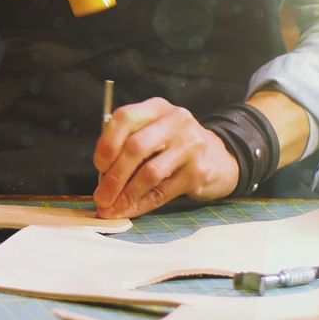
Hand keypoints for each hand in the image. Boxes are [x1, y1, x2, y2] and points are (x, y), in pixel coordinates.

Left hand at [93, 97, 239, 218]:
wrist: (219, 158)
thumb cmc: (173, 145)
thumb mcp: (152, 132)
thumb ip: (127, 145)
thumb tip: (102, 179)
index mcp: (156, 108)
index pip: (124, 118)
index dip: (106, 143)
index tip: (98, 166)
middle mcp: (175, 122)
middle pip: (135, 148)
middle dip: (113, 177)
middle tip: (101, 197)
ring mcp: (190, 146)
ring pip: (149, 173)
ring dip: (125, 195)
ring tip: (111, 208)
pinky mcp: (199, 171)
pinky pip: (163, 192)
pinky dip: (142, 204)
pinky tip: (130, 211)